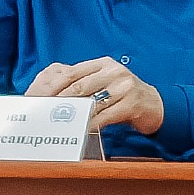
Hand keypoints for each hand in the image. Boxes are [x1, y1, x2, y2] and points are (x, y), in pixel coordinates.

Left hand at [25, 58, 163, 135]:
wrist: (154, 105)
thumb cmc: (124, 96)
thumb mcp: (106, 83)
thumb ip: (85, 84)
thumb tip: (54, 95)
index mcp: (103, 64)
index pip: (72, 73)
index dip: (53, 85)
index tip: (38, 97)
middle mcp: (114, 72)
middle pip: (79, 86)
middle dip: (59, 101)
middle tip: (43, 113)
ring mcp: (125, 87)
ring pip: (92, 101)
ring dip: (73, 114)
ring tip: (58, 123)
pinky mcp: (132, 103)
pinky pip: (106, 116)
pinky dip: (91, 124)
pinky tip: (81, 130)